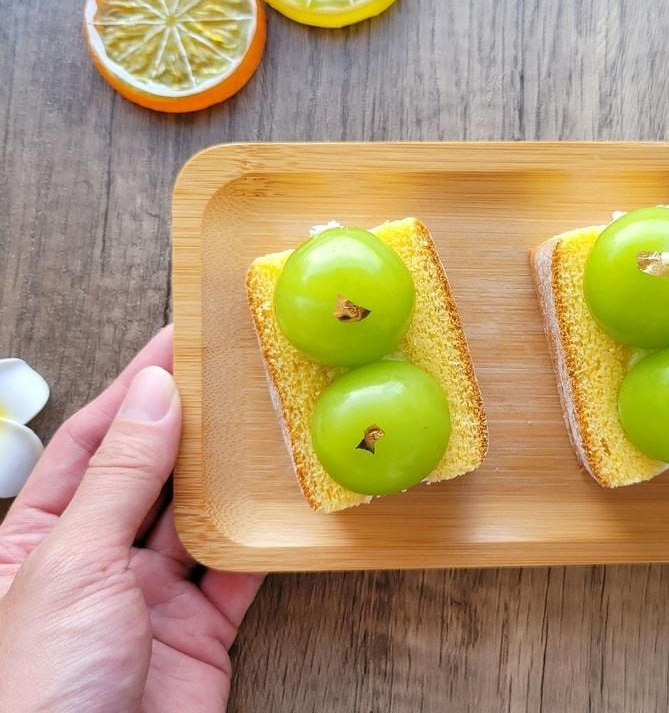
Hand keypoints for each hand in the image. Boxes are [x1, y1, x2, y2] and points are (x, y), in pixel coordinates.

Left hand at [0, 327, 263, 711]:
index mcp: (34, 542)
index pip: (90, 445)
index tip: (176, 344)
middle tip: (230, 377)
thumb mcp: (73, 562)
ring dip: (229, 479)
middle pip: (149, 476)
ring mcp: (146, 601)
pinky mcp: (196, 637)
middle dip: (188, 427)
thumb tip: (152, 396)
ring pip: (197, 522)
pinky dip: (263, 544)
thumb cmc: (37, 687)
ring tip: (261, 427)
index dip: (133, 390)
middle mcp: (93, 565)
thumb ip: (121, 478)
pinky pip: (238, 577)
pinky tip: (280, 510)